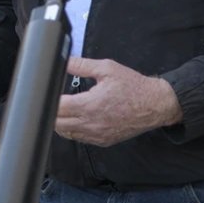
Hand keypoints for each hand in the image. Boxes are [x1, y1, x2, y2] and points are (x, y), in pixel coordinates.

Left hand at [54, 57, 182, 146]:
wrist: (155, 104)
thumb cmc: (133, 86)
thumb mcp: (106, 68)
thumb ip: (81, 65)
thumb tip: (63, 61)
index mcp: (90, 105)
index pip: (57, 108)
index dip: (50, 99)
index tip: (49, 92)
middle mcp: (91, 124)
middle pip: (57, 124)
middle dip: (52, 112)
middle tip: (54, 100)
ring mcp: (97, 135)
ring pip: (67, 134)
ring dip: (61, 122)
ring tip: (64, 109)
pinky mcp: (103, 141)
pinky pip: (80, 139)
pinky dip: (74, 130)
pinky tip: (77, 118)